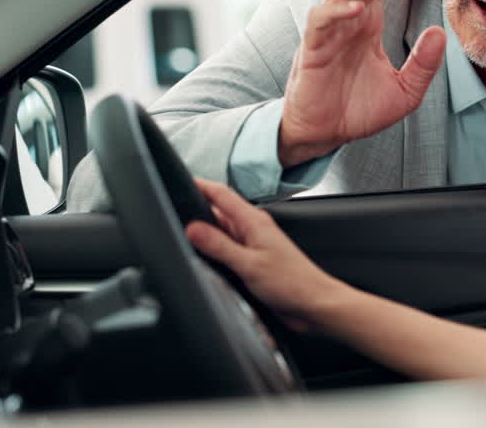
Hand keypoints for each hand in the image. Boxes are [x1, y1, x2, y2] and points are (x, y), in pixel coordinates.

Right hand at [185, 178, 341, 332]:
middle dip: (196, 212)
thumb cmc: (293, 283)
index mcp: (254, 221)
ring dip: (205, 235)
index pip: (221, 194)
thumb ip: (219, 245)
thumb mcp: (249, 264)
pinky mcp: (252, 261)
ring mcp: (252, 245)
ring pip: (221, 233)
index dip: (200, 185)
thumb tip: (192, 228)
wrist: (313, 304)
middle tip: (172, 215)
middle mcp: (253, 230)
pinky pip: (227, 250)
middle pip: (218, 213)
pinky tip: (205, 258)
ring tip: (184, 237)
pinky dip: (214, 251)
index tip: (180, 181)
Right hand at [278, 0, 445, 166]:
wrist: (326, 137)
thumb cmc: (358, 111)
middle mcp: (347, 19)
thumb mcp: (405, 90)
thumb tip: (440, 33)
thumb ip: (424, 63)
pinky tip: (358, 9)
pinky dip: (339, 11)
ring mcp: (329, 31)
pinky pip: (322, 20)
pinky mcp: (314, 50)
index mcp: (368, 22)